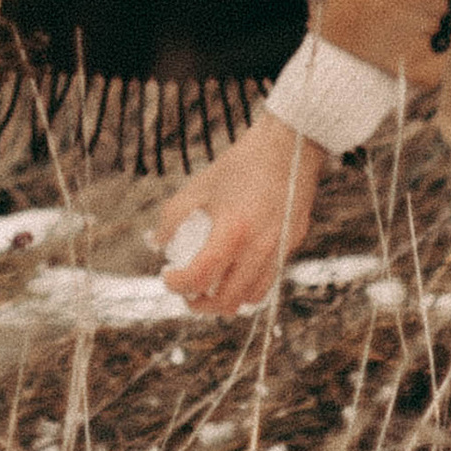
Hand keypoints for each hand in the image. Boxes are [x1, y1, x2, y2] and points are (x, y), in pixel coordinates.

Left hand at [152, 111, 320, 312]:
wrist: (288, 146)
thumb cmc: (240, 164)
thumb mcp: (200, 186)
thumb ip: (174, 216)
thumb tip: (158, 243)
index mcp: (233, 229)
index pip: (201, 275)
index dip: (179, 284)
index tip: (168, 277)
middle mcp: (260, 246)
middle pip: (227, 299)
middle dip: (200, 304)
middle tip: (187, 293)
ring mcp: (280, 248)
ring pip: (252, 297)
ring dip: (227, 301)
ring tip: (210, 290)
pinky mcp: (293, 245)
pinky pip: (269, 280)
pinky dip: (248, 287)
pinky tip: (234, 275)